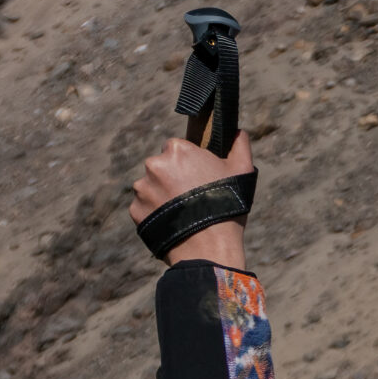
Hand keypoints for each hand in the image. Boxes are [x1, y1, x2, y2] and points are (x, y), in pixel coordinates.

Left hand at [129, 132, 255, 266]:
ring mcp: (142, 188)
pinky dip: (155, 214)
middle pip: (162, 167)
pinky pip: (145, 208)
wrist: (209, 247)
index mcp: (177, 149)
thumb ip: (239, 145)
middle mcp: (154, 164)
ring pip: (151, 187)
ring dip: (163, 196)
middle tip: (192, 197)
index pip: (177, 148)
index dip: (190, 163)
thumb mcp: (242, 170)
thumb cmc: (227, 205)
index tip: (200, 178)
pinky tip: (174, 223)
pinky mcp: (136, 210)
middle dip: (174, 178)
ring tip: (183, 213)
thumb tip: (238, 132)